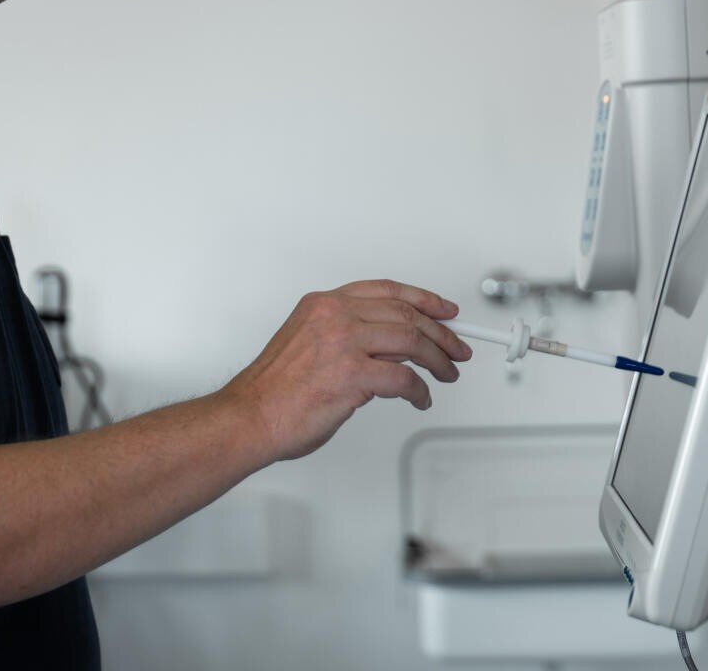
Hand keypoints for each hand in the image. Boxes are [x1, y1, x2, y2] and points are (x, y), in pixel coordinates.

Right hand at [223, 279, 471, 461]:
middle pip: (406, 314)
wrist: (250, 417)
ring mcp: (344, 343)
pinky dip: (420, 391)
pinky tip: (420, 398)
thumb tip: (391, 349)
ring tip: (447, 373)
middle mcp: (335, 315)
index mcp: (323, 304)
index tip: (445, 310)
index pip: (386, 290)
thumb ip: (348, 336)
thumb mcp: (309, 342)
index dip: (423, 299)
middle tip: (457, 349)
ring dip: (437, 360)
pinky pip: (404, 379)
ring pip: (412, 342)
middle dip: (440, 333)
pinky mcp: (352, 375)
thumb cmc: (275, 391)